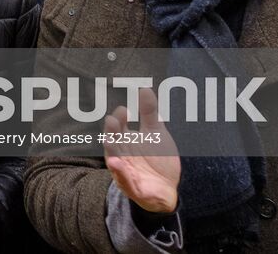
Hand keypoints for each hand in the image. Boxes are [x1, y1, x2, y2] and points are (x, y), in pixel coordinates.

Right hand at [104, 88, 179, 213]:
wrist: (167, 188)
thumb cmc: (157, 158)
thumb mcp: (156, 133)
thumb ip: (149, 113)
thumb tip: (145, 88)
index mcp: (126, 140)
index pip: (118, 126)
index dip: (119, 118)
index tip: (124, 109)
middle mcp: (122, 154)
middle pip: (113, 141)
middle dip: (111, 132)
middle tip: (112, 120)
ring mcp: (125, 171)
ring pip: (114, 159)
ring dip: (112, 150)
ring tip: (110, 141)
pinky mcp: (132, 187)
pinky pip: (124, 180)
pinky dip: (120, 172)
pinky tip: (117, 164)